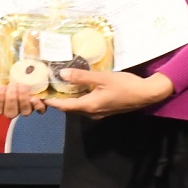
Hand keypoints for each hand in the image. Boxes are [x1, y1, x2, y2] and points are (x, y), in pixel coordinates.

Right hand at [0, 67, 47, 117]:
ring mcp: (26, 106)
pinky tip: (34, 97)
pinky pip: (40, 110)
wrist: (18, 60)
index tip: (0, 87)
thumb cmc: (2, 70)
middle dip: (11, 99)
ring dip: (23, 100)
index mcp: (0, 104)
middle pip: (11, 113)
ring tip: (23, 86)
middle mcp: (13, 107)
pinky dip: (37, 106)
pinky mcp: (38, 102)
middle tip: (12, 84)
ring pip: (25, 112)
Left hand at [48, 70, 174, 118]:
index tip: (41, 94)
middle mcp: (92, 112)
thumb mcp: (102, 78)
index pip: (64, 106)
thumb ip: (82, 77)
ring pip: (79, 107)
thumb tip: (62, 74)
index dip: (52, 101)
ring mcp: (99, 112)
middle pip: (70, 108)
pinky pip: (87, 105)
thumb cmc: (124, 85)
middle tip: (49, 88)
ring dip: (69, 99)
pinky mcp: (105, 109)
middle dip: (59, 100)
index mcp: (89, 106)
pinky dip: (79, 98)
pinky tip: (79, 88)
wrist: (147, 94)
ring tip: (60, 86)